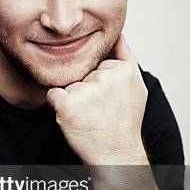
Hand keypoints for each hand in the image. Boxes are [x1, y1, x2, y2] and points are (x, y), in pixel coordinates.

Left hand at [46, 35, 147, 163]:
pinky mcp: (67, 104)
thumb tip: (118, 35)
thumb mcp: (136, 86)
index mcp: (122, 69)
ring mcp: (85, 90)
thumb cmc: (125, 123)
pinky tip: (76, 119)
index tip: (109, 101)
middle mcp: (105, 77)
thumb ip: (126, 57)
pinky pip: (53, 95)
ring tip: (90, 116)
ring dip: (73, 100)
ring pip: (68, 85)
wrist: (116, 155)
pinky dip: (59, 106)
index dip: (99, 84)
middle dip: (85, 91)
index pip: (96, 66)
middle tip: (99, 111)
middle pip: (81, 74)